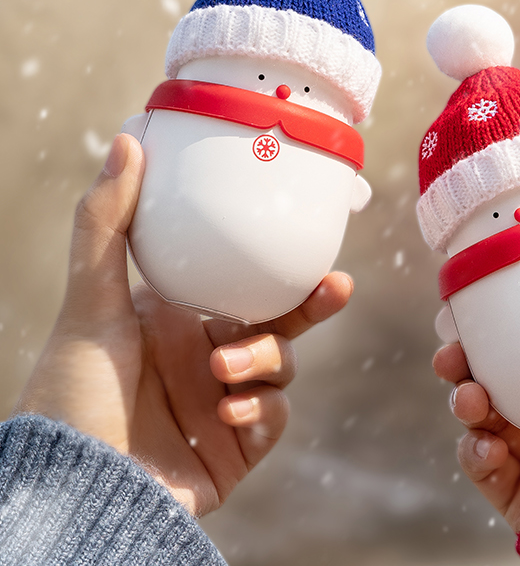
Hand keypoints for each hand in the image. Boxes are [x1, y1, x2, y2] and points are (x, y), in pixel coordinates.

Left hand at [14, 133, 351, 516]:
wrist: (72, 490)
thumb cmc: (72, 393)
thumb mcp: (89, 301)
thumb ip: (106, 223)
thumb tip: (125, 140)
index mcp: (181, 323)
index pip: (244, 287)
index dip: (280, 268)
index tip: (310, 243)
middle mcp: (206, 361)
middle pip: (280, 325)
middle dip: (312, 306)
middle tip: (336, 286)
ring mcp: (223, 406)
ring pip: (280, 371)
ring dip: (263, 364)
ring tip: (224, 371)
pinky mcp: (236, 452)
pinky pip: (272, 421)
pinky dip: (259, 412)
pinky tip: (226, 414)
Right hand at [432, 210, 519, 531]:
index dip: (500, 308)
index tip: (481, 282)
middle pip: (493, 368)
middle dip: (462, 349)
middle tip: (453, 337)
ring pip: (477, 412)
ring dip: (460, 395)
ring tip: (467, 391)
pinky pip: (481, 465)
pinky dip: (472, 449)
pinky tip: (483, 442)